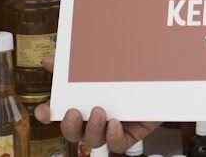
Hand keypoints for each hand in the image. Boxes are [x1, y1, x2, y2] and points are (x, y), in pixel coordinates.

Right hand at [34, 58, 160, 151]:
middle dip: (69, 125)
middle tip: (74, 113)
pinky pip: (118, 144)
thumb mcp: (103, 61)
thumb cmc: (129, 71)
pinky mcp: (130, 134)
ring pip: (93, 140)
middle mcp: (94, 118)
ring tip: (99, 112)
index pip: (58, 113)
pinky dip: (114, 136)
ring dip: (93, 129)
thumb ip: (77, 61)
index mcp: (84, 102)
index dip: (47, 114)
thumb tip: (51, 60)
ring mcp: (111, 127)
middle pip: (73, 132)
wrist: (163, 76)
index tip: (43, 110)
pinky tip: (115, 123)